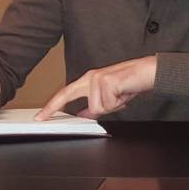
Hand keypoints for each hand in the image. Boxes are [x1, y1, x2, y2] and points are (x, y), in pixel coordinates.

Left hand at [35, 56, 156, 119]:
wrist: (148, 72)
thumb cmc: (130, 84)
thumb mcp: (109, 99)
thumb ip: (94, 108)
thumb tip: (82, 117)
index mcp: (89, 80)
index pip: (66, 93)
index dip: (52, 105)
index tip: (40, 115)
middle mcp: (90, 77)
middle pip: (67, 93)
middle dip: (53, 106)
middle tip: (40, 117)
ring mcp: (97, 78)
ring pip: (96, 108)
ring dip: (111, 107)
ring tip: (120, 97)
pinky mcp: (106, 81)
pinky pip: (107, 104)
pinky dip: (117, 104)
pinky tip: (123, 94)